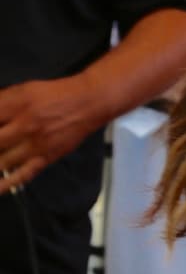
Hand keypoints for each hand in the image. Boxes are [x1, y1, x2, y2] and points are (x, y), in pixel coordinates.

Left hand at [0, 76, 102, 193]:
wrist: (88, 102)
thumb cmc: (53, 94)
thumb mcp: (23, 89)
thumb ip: (1, 102)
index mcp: (15, 104)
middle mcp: (24, 125)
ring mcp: (35, 144)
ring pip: (1, 162)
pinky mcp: (46, 157)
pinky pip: (23, 174)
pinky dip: (6, 184)